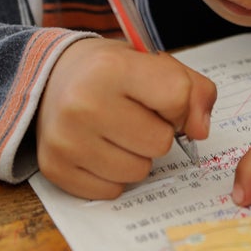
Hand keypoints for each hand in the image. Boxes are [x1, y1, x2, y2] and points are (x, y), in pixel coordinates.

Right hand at [36, 38, 216, 198]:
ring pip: (139, 171)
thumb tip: (200, 131)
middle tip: (135, 115)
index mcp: (112, 67)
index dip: (179, 103)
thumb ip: (192, 89)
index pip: (177, 96)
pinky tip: (99, 147)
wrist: (50, 78)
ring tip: (117, 131)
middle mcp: (83, 103)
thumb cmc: (108, 71)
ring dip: (137, 155)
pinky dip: (113, 174)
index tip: (162, 99)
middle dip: (157, 131)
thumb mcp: (152, 62)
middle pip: (160, 142)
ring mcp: (67, 139)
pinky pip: (112, 189)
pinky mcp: (55, 168)